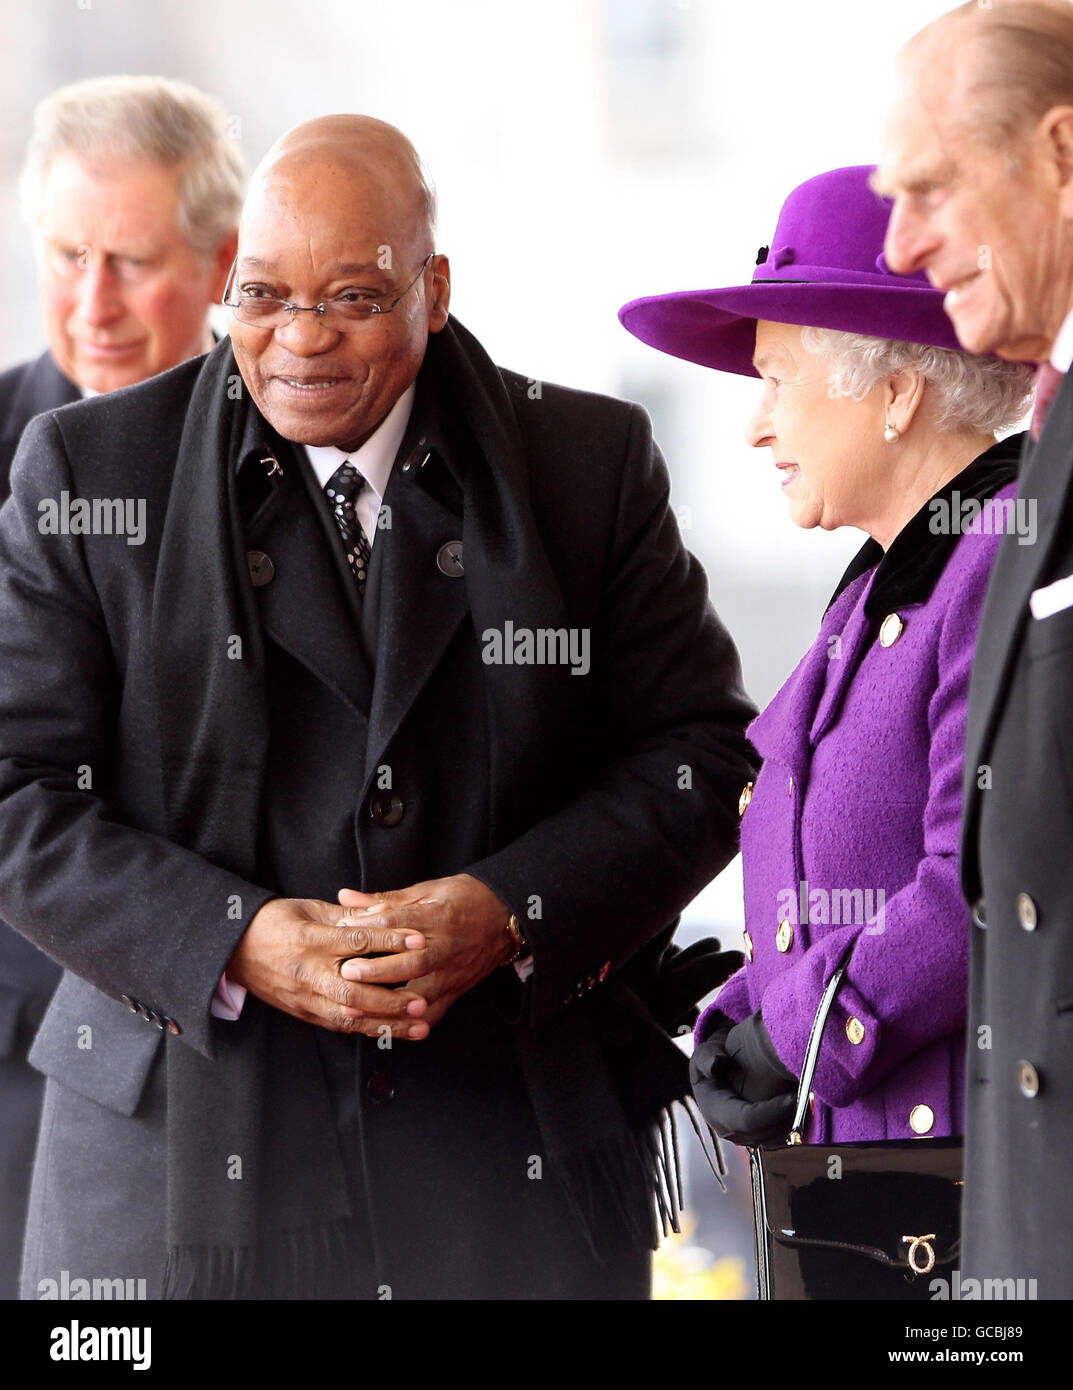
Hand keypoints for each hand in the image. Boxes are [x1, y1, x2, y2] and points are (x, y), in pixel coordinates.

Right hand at [226, 897, 430, 1038]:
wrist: (233, 948)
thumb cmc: (274, 922)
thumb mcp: (309, 908)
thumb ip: (346, 914)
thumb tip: (384, 911)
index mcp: (312, 940)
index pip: (357, 942)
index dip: (391, 943)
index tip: (420, 942)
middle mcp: (309, 972)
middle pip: (355, 991)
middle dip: (392, 1000)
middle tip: (423, 1002)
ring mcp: (305, 997)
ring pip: (350, 1016)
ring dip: (387, 1023)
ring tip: (420, 1026)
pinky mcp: (303, 1011)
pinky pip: (338, 1024)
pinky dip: (367, 1029)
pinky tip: (393, 1031)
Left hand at [335, 873, 514, 1035]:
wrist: (507, 917)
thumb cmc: (465, 898)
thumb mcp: (427, 889)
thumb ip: (385, 899)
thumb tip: (345, 898)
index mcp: (438, 917)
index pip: (399, 924)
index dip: (369, 928)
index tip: (342, 932)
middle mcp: (446, 948)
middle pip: (411, 963)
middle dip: (377, 970)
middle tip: (346, 972)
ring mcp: (453, 974)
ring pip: (420, 995)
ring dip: (388, 1006)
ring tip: (356, 1010)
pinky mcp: (456, 991)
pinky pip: (431, 1014)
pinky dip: (407, 1025)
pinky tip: (382, 1028)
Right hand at [690, 1009, 797, 1146]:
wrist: (717, 1073)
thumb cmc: (712, 1062)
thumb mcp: (704, 1055)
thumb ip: (707, 1058)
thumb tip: (716, 1064)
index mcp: (717, 1113)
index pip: (746, 1121)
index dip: (771, 1112)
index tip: (793, 1097)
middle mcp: (732, 1131)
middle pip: (766, 1134)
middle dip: (790, 1119)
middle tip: (810, 1097)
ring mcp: (748, 1138)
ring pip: (778, 1141)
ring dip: (798, 1125)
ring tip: (813, 1102)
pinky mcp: (763, 1138)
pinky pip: (784, 1140)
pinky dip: (800, 1128)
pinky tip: (810, 1109)